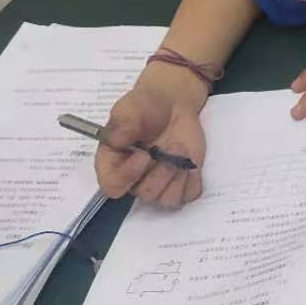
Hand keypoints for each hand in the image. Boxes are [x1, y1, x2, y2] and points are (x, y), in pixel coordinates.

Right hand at [95, 66, 208, 207]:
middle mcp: (134, 178)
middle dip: (162, 172)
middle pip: (145, 194)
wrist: (173, 104)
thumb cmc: (146, 107)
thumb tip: (116, 140)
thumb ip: (123, 124)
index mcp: (113, 163)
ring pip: (167, 200)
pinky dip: (193, 182)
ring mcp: (159, 182)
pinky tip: (191, 164)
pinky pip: (188, 196)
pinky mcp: (180, 182)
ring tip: (183, 152)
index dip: (127, 176)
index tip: (144, 156)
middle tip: (173, 146)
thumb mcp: (130, 109)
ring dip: (178, 177)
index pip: (112, 185)